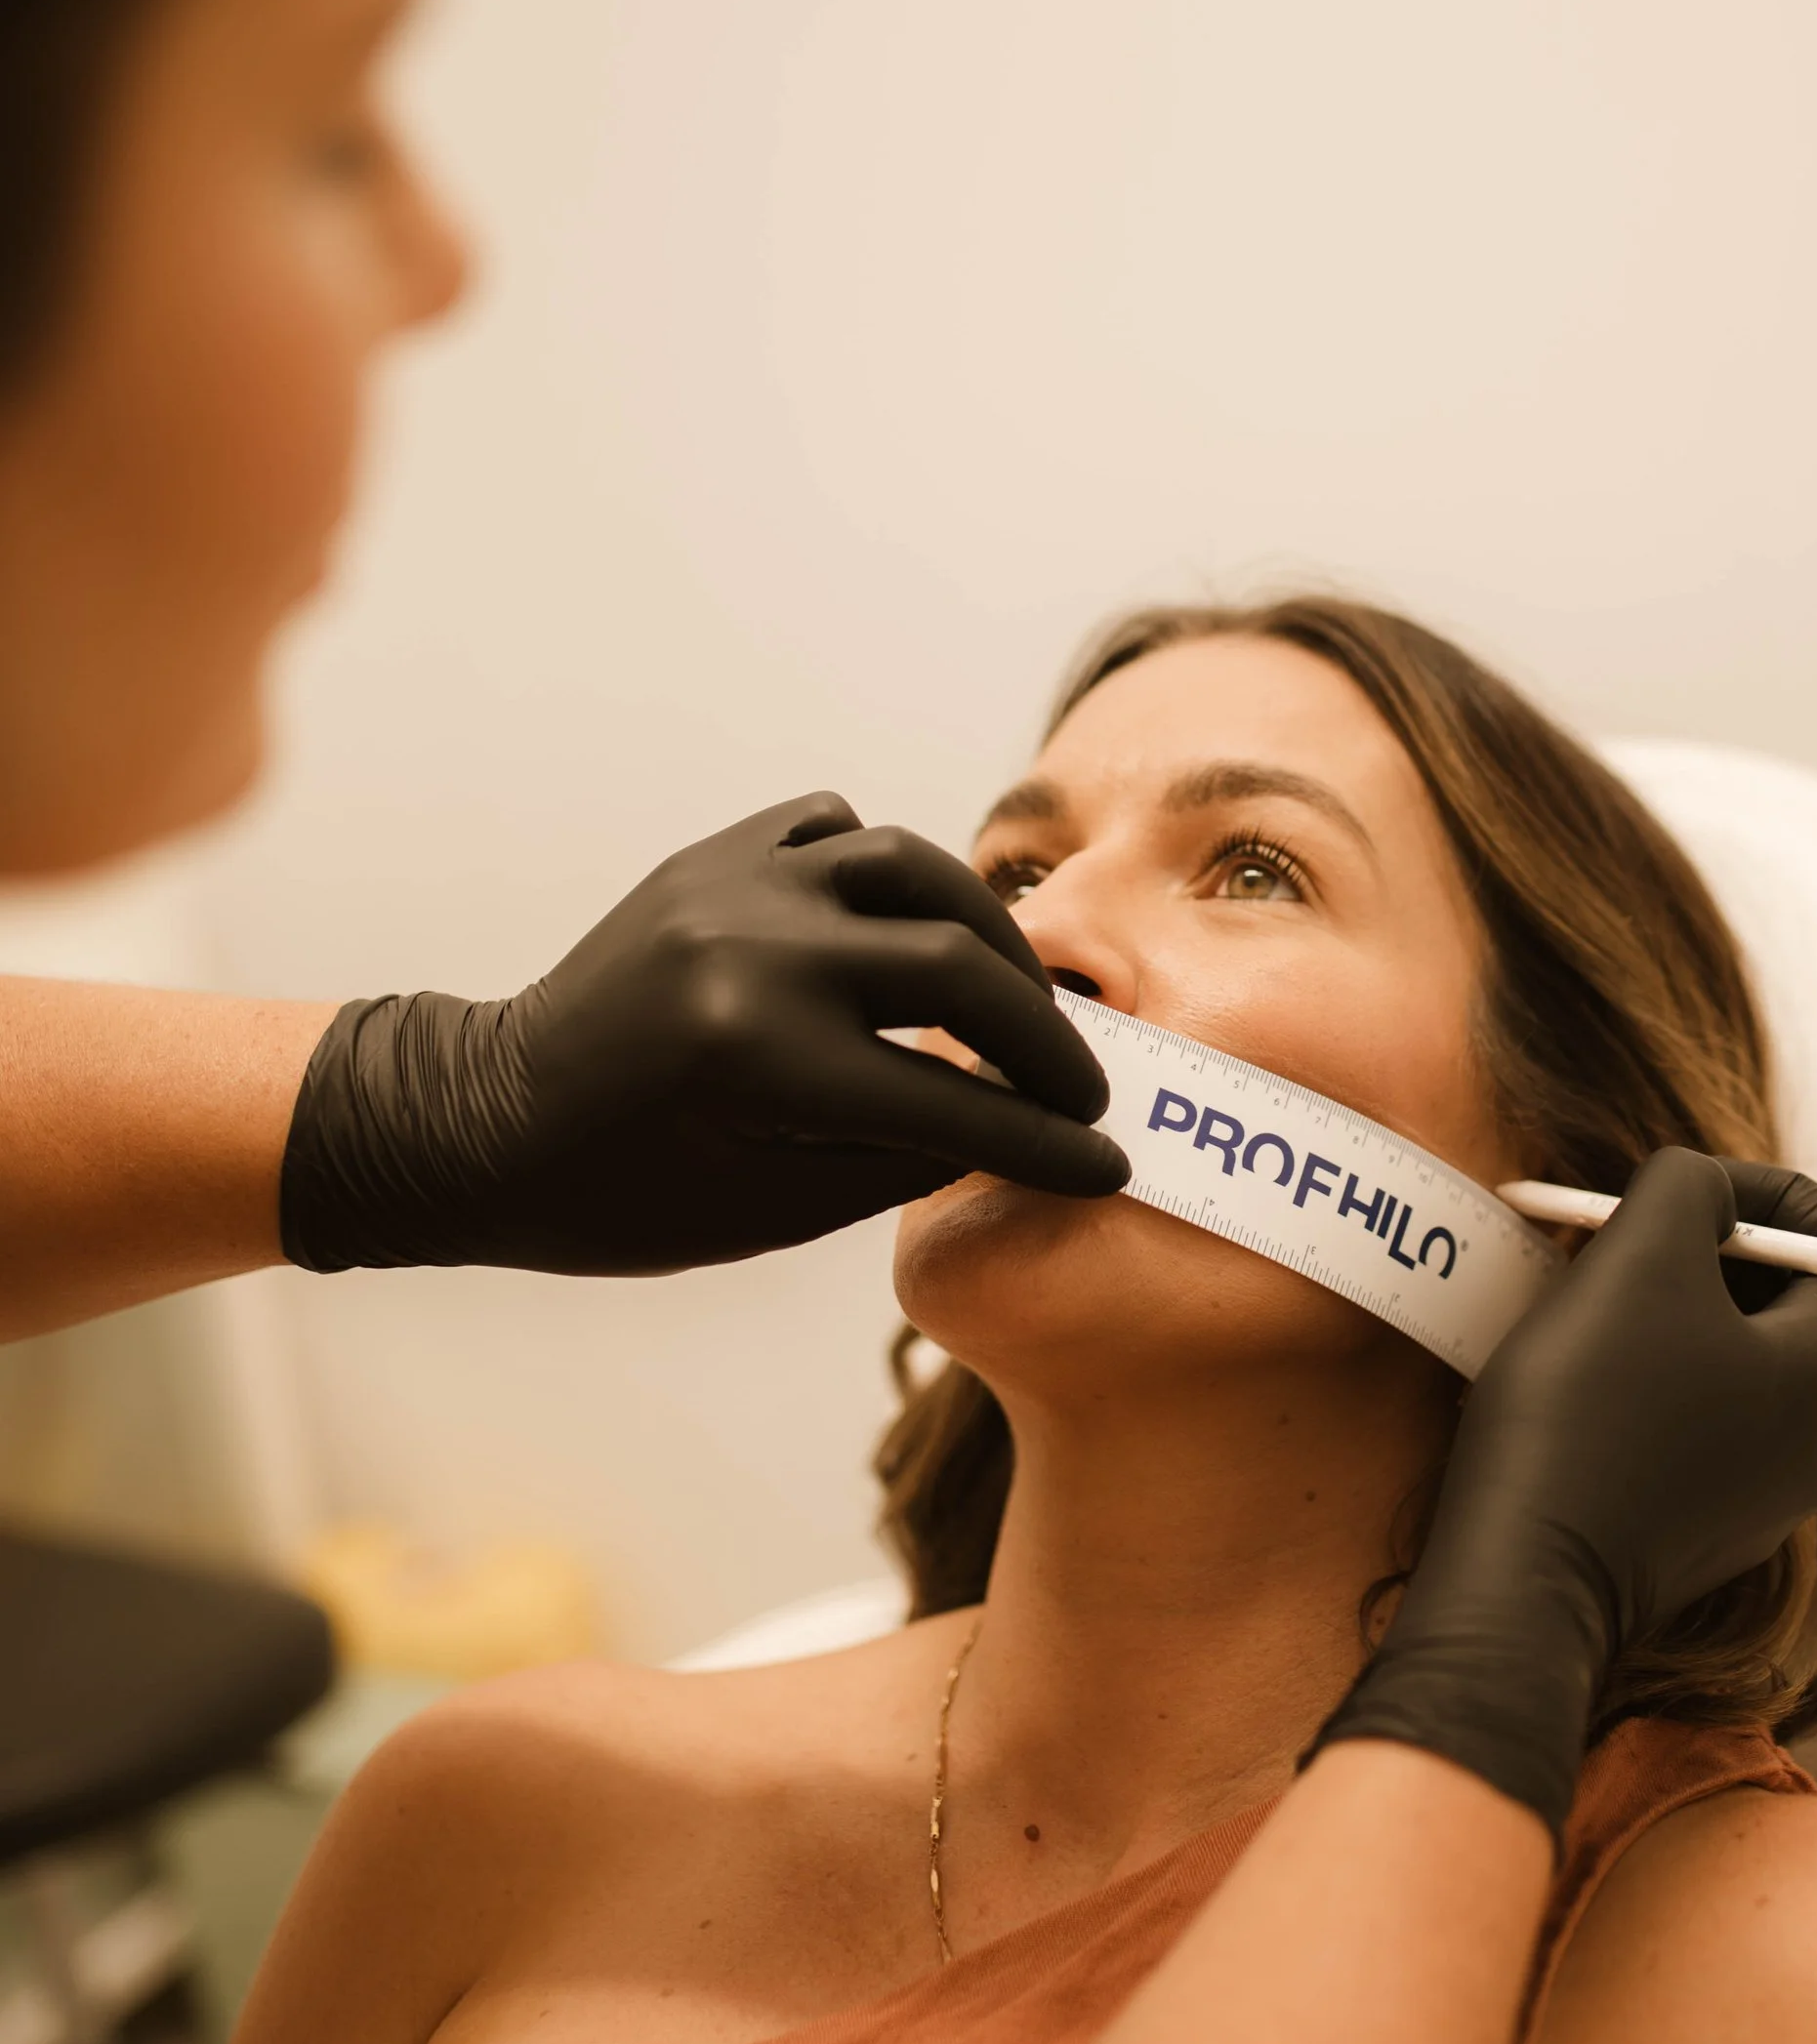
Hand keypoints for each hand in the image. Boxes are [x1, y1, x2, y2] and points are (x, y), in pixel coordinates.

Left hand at [279, 794, 1129, 1275]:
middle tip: (1084, 1089)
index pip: (951, 1102)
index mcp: (759, 1062)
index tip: (1108, 1161)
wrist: (481, 1121)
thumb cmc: (618, 1197)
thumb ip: (904, 1159)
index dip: (1044, 1140)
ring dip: (989, 936)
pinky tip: (911, 936)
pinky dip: (894, 879)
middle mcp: (753, 951)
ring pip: (914, 868)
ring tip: (1019, 999)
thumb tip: (1023, 1129)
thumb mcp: (770, 1210)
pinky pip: (839, 833)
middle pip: (960, 967)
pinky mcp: (715, 856)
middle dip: (1043, 1038)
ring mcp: (732, 885)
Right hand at [1307, 1149, 1816, 1842]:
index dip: (1784, 1195)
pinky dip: (1650, 1382)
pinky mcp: (1699, 1539)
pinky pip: (1697, 1429)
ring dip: (1671, 1314)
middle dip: (1710, 1252)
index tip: (1694, 1191)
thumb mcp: (1640, 1258)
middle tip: (1621, 1235)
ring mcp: (1760, 1502)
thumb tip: (1706, 1192)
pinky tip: (1575, 1382)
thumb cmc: (1587, 1413)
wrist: (1521, 1585)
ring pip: (1736, 1369)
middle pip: (1793, 1308)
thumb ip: (1690, 1188)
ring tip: (1586, 1299)